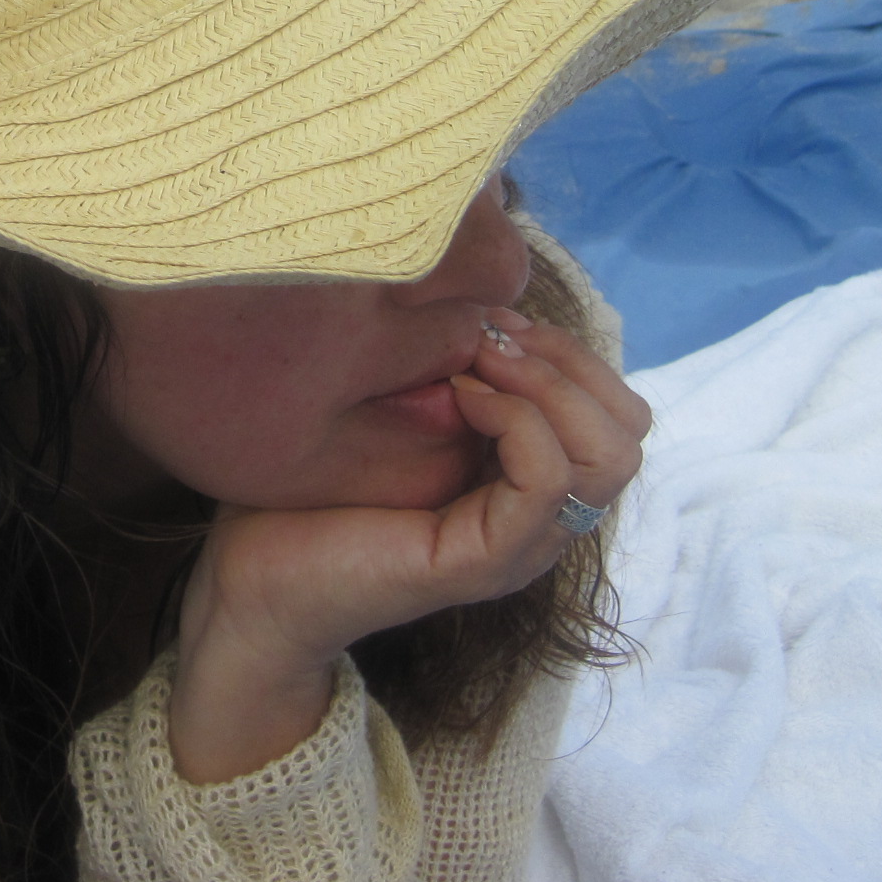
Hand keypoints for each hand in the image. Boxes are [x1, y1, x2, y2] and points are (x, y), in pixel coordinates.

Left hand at [163, 312, 648, 782]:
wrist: (250, 576)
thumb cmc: (310, 488)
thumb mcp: (396, 409)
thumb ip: (453, 370)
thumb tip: (488, 306)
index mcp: (527, 482)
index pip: (617, 409)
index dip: (566, 350)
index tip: (488, 320)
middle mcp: (539, 519)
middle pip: (630, 430)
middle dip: (567, 361)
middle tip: (487, 339)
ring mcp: (518, 546)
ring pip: (609, 457)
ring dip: (548, 386)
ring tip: (473, 366)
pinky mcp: (483, 562)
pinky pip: (548, 482)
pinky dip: (518, 421)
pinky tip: (460, 398)